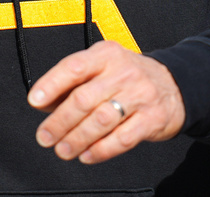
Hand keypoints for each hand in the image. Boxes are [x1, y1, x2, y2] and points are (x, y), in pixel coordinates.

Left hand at [28, 40, 184, 163]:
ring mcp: (140, 95)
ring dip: (77, 139)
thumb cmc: (128, 76)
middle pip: (84, 98)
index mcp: (106, 54)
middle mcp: (123, 72)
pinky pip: (122, 139)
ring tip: (63, 149)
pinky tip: (87, 155)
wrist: (174, 84)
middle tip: (45, 136)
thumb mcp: (102, 67)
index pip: (74, 67)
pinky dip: (101, 150)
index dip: (51, 85)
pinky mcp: (152, 119)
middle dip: (59, 121)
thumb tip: (43, 103)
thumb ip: (73, 82)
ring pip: (101, 120)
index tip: (35, 101)